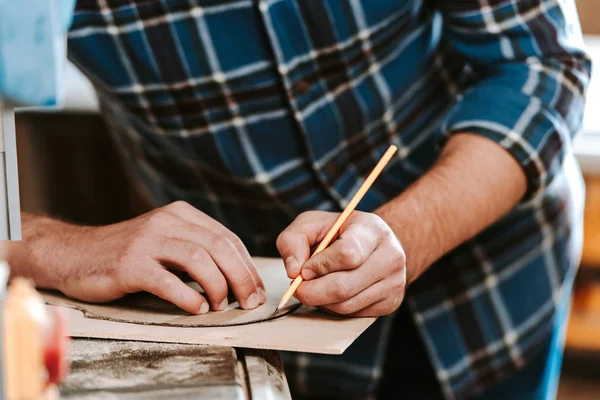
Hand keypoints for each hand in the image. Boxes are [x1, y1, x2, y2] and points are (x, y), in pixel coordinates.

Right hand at [18, 202, 264, 313]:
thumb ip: (195, 249)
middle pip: (218, 246)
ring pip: (198, 259)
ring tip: (222, 305)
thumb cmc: (126, 253)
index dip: (247, 265)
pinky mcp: (130, 264)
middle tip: (250, 301)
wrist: (74, 253)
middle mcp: (166, 222)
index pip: (227, 238)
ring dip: (219, 286)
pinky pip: (168, 281)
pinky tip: (198, 308)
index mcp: (181, 215)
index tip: (256, 289)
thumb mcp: (165, 240)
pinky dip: (189, 297)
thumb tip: (236, 275)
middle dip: (241, 276)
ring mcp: (147, 241)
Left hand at [276, 211, 405, 316]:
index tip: (304, 269)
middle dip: (313, 292)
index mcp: (372, 230)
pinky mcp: (391, 302)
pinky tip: (332, 293)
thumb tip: (293, 271)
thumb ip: (293, 240)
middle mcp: (390, 256)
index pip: (347, 254)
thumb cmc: (340, 232)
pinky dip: (335, 308)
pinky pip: (353, 314)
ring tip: (316, 287)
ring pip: (346, 305)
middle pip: (344, 287)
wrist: (375, 242)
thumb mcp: (312, 224)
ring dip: (321, 301)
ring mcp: (394, 282)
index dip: (320, 266)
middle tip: (298, 288)